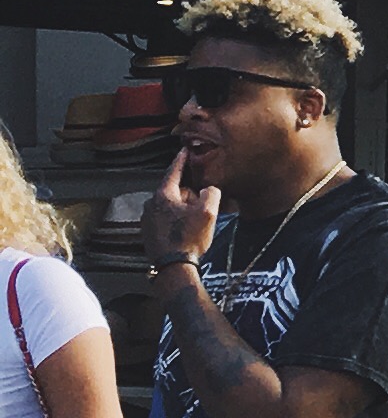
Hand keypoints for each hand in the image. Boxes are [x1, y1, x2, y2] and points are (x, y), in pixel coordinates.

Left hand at [145, 146, 219, 272]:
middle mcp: (151, 204)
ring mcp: (147, 219)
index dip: (181, 160)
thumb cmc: (188, 239)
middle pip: (174, 191)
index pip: (173, 171)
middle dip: (188, 195)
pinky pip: (164, 219)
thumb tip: (208, 189)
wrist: (173, 267)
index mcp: (164, 195)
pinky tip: (185, 233)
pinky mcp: (148, 232)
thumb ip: (211, 193)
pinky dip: (174, 221)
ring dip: (181, 210)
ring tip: (195, 224)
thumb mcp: (208, 212)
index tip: (184, 150)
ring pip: (169, 206)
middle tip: (202, 208)